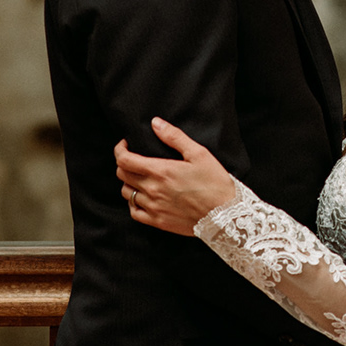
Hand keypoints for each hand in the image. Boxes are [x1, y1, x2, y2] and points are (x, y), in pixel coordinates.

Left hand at [115, 117, 237, 235]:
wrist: (225, 214)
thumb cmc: (214, 182)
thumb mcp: (198, 153)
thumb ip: (174, 137)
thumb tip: (155, 123)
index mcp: (160, 171)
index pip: (125, 160)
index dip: (120, 149)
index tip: (125, 145)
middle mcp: (152, 190)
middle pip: (122, 175)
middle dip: (124, 163)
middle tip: (133, 159)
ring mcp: (153, 207)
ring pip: (126, 193)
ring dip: (129, 183)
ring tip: (139, 178)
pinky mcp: (158, 221)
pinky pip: (134, 212)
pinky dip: (133, 203)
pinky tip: (141, 198)